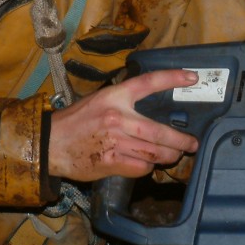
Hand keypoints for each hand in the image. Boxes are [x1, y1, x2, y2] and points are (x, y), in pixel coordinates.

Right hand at [48, 69, 199, 180]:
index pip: (149, 82)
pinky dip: (148, 167)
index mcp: (115, 96)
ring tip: (175, 155)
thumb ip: (124, 101)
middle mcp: (117, 117)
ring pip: (154, 152)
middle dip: (181, 140)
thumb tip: (151, 108)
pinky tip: (148, 164)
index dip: (172, 78)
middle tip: (192, 143)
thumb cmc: (77, 120)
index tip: (192, 77)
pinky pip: (140, 167)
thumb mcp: (100, 99)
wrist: (51, 143)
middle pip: (159, 131)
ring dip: (169, 156)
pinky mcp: (110, 161)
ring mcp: (115, 141)